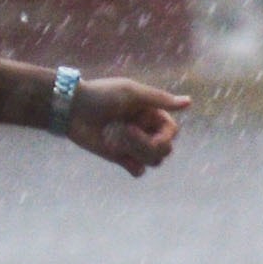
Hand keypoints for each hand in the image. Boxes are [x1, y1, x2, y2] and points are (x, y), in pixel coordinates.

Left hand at [67, 75, 189, 175]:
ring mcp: (133, 145)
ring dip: (136, 152)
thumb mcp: (132, 93)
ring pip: (153, 161)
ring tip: (115, 138)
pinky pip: (139, 170)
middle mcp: (146, 130)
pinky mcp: (120, 157)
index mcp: (152, 113)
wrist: (72, 108)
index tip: (141, 128)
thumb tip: (189, 102)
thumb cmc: (102, 95)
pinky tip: (118, 153)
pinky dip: (133, 167)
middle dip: (146, 144)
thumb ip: (160, 99)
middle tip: (124, 131)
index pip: (172, 131)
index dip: (163, 136)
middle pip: (165, 150)